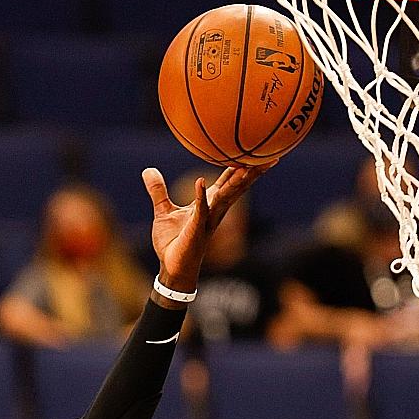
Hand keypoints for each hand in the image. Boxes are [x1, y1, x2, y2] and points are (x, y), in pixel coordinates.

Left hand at [143, 164, 268, 293]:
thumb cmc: (172, 242)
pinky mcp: (195, 229)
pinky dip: (200, 196)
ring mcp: (206, 220)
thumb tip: (147, 170)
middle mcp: (214, 211)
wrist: (170, 268)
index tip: (257, 151)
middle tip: (270, 157)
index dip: (243, 167)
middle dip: (252, 173)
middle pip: (237, 188)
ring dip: (236, 181)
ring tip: (247, 165)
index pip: (229, 182)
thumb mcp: (163, 211)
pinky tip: (200, 181)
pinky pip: (199, 210)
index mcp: (210, 204)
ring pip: (225, 197)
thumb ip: (158, 191)